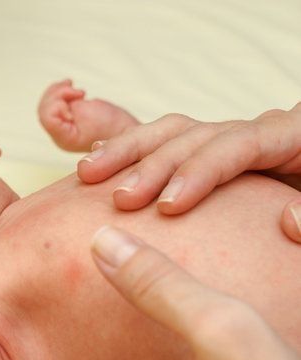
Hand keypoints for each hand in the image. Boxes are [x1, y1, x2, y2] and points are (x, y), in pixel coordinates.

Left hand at [38, 79, 138, 151]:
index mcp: (64, 137)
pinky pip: (55, 104)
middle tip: (79, 91)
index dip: (58, 101)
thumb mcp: (90, 113)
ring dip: (58, 90)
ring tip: (72, 85)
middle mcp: (59, 135)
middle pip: (44, 109)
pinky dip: (60, 92)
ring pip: (47, 105)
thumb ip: (69, 108)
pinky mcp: (67, 119)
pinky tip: (71, 87)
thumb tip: (53, 105)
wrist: (126, 132)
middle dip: (57, 94)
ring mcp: (62, 128)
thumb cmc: (112, 125)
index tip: (78, 96)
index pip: (47, 116)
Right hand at [77, 104, 300, 241]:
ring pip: (168, 132)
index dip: (200, 172)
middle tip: (121, 201)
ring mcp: (225, 141)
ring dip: (125, 152)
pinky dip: (127, 150)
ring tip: (88, 175)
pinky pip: (161, 143)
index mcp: (292, 135)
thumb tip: (289, 220)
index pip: (238, 144)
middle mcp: (252, 131)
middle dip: (151, 165)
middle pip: (193, 135)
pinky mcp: (206, 155)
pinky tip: (96, 161)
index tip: (169, 207)